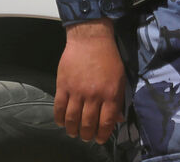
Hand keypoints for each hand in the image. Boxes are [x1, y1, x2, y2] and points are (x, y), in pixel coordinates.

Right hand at [55, 19, 126, 143]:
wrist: (91, 40)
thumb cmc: (109, 58)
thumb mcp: (120, 78)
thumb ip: (118, 99)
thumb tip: (118, 119)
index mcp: (111, 93)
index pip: (106, 121)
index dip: (103, 134)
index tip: (100, 140)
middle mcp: (94, 95)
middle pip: (88, 123)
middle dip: (87, 134)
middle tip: (87, 138)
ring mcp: (77, 91)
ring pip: (72, 118)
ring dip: (72, 130)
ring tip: (74, 134)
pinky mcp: (63, 86)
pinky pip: (59, 108)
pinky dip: (60, 119)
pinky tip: (62, 123)